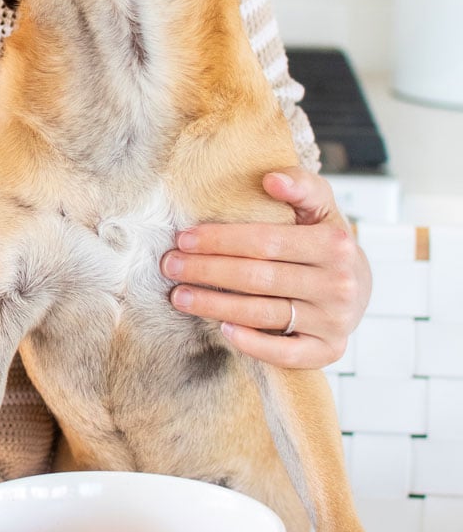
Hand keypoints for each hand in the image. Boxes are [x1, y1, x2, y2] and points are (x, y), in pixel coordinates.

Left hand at [160, 169, 370, 367]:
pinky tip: (222, 330)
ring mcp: (334, 320)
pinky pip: (286, 352)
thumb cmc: (326, 240)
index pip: (266, 241)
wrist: (360, 285)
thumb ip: (301, 186)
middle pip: (258, 278)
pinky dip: (253, 344)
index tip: (184, 238)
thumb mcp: (321, 206)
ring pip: (264, 314)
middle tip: (170, 266)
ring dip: (215, 306)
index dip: (221, 240)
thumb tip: (271, 179)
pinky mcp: (328, 350)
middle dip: (207, 271)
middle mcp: (338, 284)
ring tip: (180, 296)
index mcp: (335, 244)